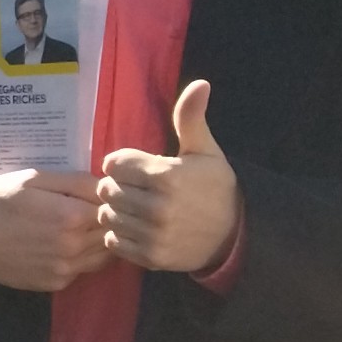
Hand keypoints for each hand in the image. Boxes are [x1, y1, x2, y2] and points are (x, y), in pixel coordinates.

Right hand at [0, 166, 110, 292]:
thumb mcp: (34, 178)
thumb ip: (76, 181)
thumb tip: (109, 186)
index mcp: (71, 216)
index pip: (116, 208)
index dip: (113, 199)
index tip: (103, 193)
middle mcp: (73, 247)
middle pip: (114, 233)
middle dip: (111, 220)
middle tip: (93, 208)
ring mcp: (64, 269)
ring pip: (104, 255)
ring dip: (100, 240)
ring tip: (82, 226)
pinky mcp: (55, 283)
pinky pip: (83, 269)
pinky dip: (82, 257)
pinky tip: (64, 244)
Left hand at [99, 79, 238, 275]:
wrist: (234, 234)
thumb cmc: (216, 187)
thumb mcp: (206, 151)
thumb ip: (191, 119)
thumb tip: (200, 84)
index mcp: (167, 176)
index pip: (115, 163)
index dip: (121, 163)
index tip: (134, 167)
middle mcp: (158, 207)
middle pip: (107, 189)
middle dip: (116, 185)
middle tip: (132, 188)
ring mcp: (153, 234)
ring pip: (107, 216)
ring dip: (116, 210)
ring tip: (134, 206)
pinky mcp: (150, 257)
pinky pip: (114, 241)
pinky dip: (120, 234)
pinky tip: (136, 226)